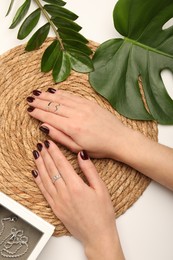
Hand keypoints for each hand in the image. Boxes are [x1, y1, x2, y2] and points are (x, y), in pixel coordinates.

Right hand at [27, 88, 128, 158]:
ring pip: (62, 98)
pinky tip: (54, 91)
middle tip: (29, 99)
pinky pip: (73, 95)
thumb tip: (43, 127)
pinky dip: (62, 93)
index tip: (29, 110)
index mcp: (72, 128)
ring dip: (48, 95)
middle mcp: (77, 114)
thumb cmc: (99, 148)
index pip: (49, 117)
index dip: (37, 113)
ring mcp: (84, 106)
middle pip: (54, 105)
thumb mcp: (77, 147)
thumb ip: (59, 137)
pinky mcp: (90, 103)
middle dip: (40, 101)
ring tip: (38, 93)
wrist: (119, 139)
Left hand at [32, 140, 123, 259]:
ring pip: (45, 179)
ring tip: (36, 154)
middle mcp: (64, 193)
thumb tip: (81, 154)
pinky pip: (44, 192)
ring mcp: (58, 201)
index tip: (50, 143)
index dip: (54, 152)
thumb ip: (90, 170)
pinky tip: (35, 173)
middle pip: (52, 169)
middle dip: (46, 155)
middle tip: (41, 144)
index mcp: (76, 186)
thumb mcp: (101, 189)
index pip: (62, 164)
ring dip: (40, 165)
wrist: (97, 235)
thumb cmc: (102, 213)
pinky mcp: (55, 208)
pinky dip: (38, 181)